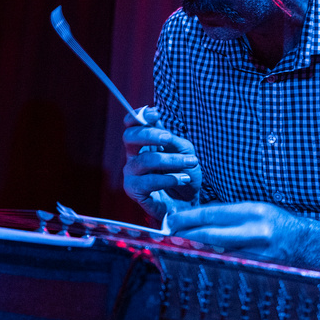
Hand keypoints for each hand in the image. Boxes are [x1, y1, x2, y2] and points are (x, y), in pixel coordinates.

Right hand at [122, 106, 201, 220]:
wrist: (189, 205)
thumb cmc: (185, 176)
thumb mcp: (184, 151)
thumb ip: (170, 137)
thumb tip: (156, 118)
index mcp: (142, 145)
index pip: (131, 125)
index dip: (139, 116)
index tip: (155, 113)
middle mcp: (133, 157)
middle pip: (130, 137)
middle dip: (150, 134)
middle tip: (169, 138)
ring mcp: (131, 175)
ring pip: (144, 160)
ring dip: (170, 160)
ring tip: (190, 163)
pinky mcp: (135, 192)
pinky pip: (148, 182)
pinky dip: (168, 179)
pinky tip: (182, 179)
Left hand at [165, 201, 302, 260]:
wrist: (306, 243)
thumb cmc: (275, 222)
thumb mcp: (253, 209)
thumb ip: (227, 214)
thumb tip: (197, 218)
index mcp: (252, 212)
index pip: (211, 213)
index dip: (187, 217)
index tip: (171, 220)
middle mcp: (255, 232)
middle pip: (210, 235)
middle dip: (185, 235)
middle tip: (168, 235)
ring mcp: (258, 253)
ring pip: (216, 253)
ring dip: (195, 251)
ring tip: (177, 247)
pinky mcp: (259, 269)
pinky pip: (229, 266)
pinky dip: (212, 263)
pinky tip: (199, 260)